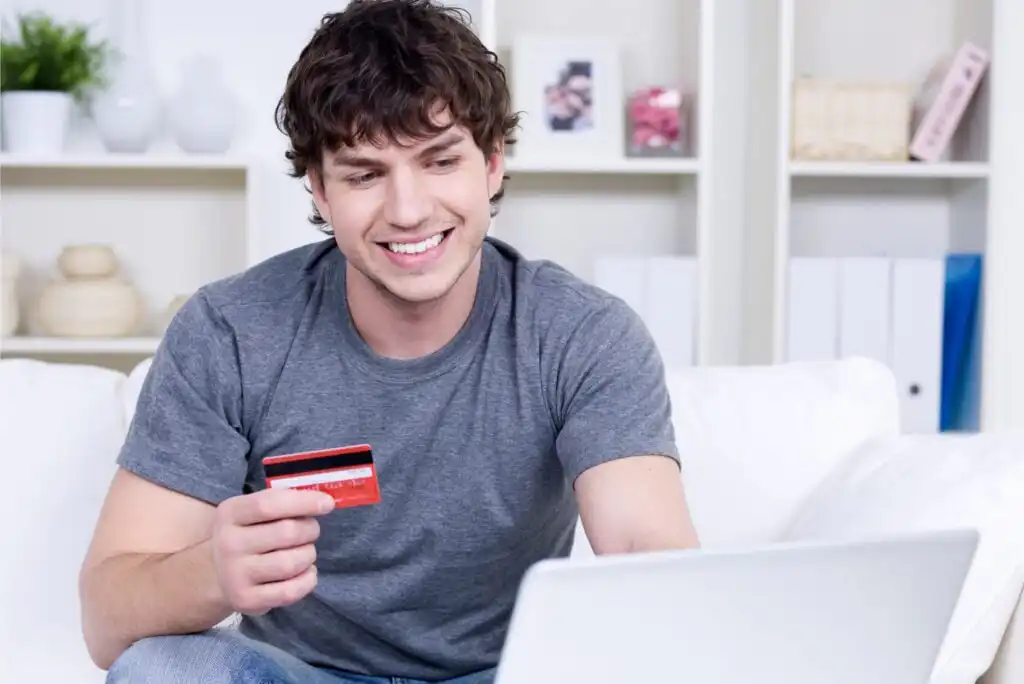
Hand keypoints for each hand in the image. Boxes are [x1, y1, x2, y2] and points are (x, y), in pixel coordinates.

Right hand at [211, 487, 334, 614]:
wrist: (217, 573)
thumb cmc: (247, 533)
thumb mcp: (252, 510)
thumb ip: (282, 500)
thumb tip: (323, 501)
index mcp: (230, 514)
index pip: (268, 505)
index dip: (303, 502)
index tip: (327, 504)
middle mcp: (228, 544)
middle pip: (287, 533)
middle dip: (310, 530)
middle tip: (310, 531)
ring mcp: (235, 575)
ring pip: (292, 563)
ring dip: (309, 555)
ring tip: (304, 552)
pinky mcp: (246, 600)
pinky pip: (290, 591)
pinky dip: (307, 579)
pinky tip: (305, 572)